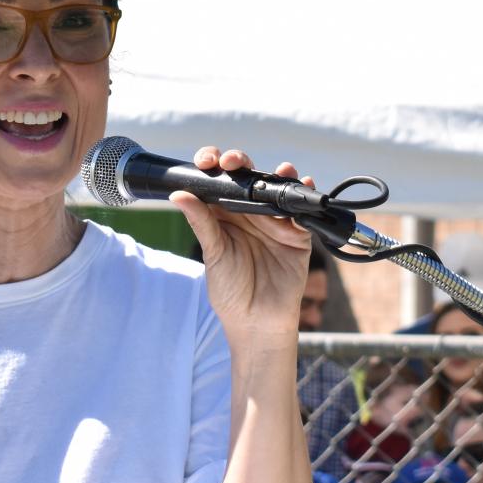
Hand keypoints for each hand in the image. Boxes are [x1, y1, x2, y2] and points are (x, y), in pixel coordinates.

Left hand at [169, 147, 312, 344]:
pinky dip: (305, 194)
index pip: (217, 181)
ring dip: (279, 174)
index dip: (212, 164)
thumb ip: (202, 222)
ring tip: (278, 170)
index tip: (206, 160)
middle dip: (241, 162)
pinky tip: (303, 183)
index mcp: (224, 214)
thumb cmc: (230, 290)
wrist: (257, 321)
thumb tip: (178, 194)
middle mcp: (249, 213)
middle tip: (232, 162)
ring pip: (276, 188)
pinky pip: (302, 209)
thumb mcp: (214, 253)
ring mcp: (274, 221)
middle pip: (247, 177)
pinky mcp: (297, 234)